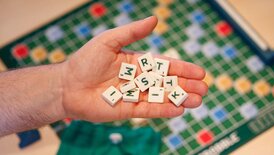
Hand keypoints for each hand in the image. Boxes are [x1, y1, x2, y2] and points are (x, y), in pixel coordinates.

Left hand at [60, 16, 207, 121]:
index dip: (182, 68)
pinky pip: (150, 111)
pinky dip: (164, 110)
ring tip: (198, 100)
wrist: (67, 85)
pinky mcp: (128, 110)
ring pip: (162, 98)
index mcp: (137, 63)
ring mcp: (135, 96)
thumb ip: (132, 32)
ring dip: (180, 99)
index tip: (200, 71)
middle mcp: (139, 80)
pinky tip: (179, 109)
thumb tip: (154, 19)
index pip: (165, 66)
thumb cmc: (85, 60)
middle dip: (186, 85)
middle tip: (205, 88)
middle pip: (168, 83)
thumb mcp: (109, 40)